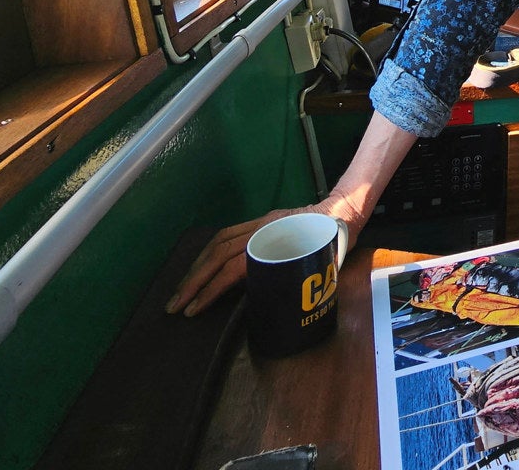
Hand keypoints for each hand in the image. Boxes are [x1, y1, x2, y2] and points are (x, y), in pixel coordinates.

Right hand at [167, 204, 346, 316]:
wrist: (344, 208)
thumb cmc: (336, 241)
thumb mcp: (319, 264)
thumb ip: (294, 277)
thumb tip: (269, 302)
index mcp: (277, 239)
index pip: (235, 266)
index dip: (211, 289)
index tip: (193, 309)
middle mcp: (263, 228)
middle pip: (218, 253)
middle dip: (193, 281)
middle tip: (174, 305)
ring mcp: (260, 222)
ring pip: (218, 242)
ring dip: (196, 267)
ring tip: (181, 290)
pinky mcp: (260, 221)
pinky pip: (227, 235)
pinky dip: (209, 253)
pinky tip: (199, 268)